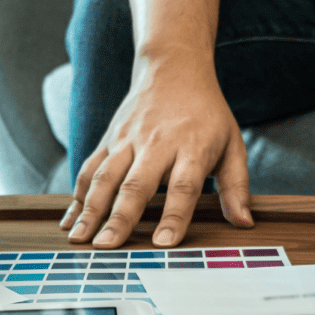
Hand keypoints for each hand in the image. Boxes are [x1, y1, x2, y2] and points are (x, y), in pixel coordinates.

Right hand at [60, 61, 253, 248]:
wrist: (173, 68)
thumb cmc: (206, 113)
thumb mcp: (232, 144)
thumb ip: (237, 186)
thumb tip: (244, 223)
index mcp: (192, 147)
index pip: (183, 187)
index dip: (173, 216)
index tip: (163, 244)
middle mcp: (156, 143)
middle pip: (136, 184)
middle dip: (119, 218)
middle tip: (107, 247)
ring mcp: (127, 140)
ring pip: (105, 177)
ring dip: (90, 209)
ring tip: (80, 239)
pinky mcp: (109, 138)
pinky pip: (89, 168)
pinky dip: (77, 195)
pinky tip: (70, 220)